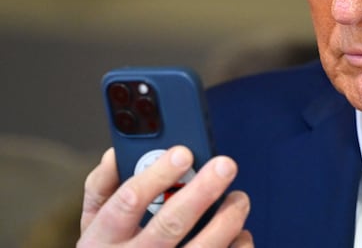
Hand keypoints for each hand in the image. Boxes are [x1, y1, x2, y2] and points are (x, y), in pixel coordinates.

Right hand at [78, 146, 252, 246]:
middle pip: (170, 225)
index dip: (157, 175)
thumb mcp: (92, 222)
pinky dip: (237, 247)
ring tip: (239, 199)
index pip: (128, 202)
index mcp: (102, 239)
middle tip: (225, 166)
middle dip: (201, 191)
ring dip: (226, 220)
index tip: (184, 152)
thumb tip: (116, 153)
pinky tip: (240, 233)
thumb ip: (103, 185)